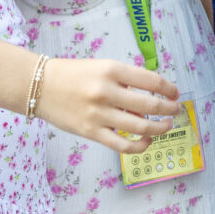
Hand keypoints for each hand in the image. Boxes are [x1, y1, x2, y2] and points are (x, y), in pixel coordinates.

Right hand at [33, 56, 181, 153]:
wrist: (39, 86)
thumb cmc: (72, 74)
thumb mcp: (101, 68)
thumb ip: (125, 83)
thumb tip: (146, 105)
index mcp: (112, 70)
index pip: (151, 80)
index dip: (168, 88)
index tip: (175, 93)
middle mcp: (107, 92)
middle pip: (150, 105)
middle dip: (169, 109)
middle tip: (176, 110)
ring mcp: (99, 114)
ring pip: (140, 127)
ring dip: (160, 127)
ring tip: (166, 125)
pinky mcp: (91, 132)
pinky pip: (122, 145)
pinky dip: (140, 145)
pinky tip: (147, 141)